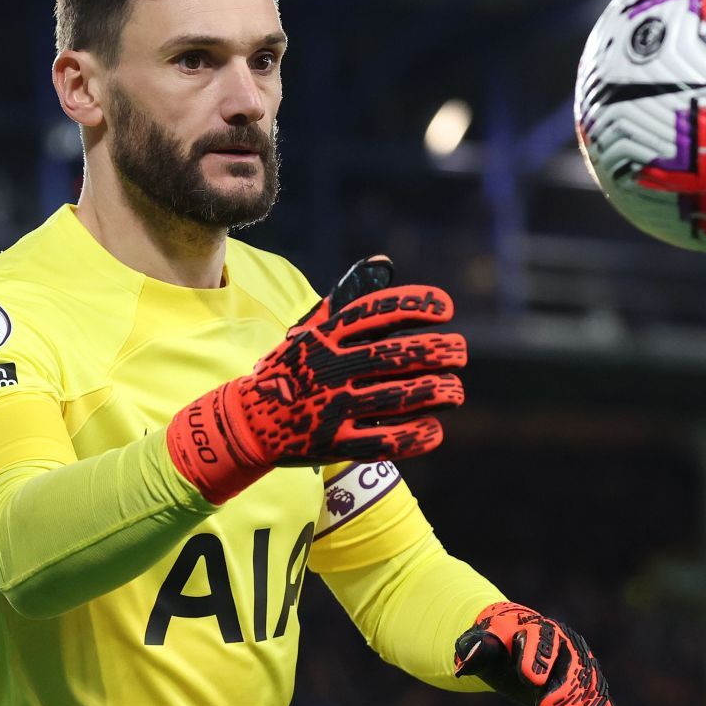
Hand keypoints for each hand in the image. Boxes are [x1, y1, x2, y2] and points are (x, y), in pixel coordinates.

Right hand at [166, 255, 465, 504]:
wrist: (246, 422)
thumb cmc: (289, 371)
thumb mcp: (309, 331)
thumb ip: (345, 301)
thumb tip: (384, 262)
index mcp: (324, 337)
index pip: (377, 312)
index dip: (417, 306)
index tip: (446, 309)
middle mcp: (328, 369)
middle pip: (395, 355)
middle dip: (438, 351)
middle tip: (460, 351)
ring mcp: (330, 408)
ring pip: (397, 398)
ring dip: (436, 392)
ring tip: (454, 390)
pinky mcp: (334, 443)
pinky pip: (385, 441)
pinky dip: (416, 435)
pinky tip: (434, 428)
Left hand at [454, 601, 616, 705]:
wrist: (515, 645)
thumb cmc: (495, 645)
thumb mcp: (480, 645)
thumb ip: (475, 650)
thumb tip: (466, 661)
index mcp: (540, 629)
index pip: (544, 641)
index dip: (538, 659)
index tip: (530, 681)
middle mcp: (569, 648)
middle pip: (576, 670)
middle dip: (564, 693)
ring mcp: (583, 670)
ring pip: (593, 693)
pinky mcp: (590, 692)